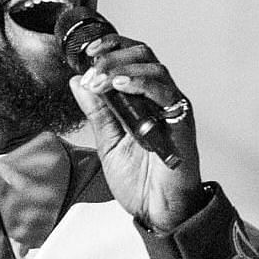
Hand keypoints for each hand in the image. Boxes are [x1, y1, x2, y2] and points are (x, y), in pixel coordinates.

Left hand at [67, 35, 204, 230]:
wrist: (157, 211)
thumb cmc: (138, 180)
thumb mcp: (107, 142)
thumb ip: (97, 112)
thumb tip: (78, 81)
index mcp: (142, 100)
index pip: (131, 59)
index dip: (111, 48)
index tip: (87, 52)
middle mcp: (159, 99)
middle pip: (144, 55)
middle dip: (114, 53)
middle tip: (92, 64)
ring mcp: (171, 108)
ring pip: (154, 67)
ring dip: (123, 66)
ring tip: (100, 77)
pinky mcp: (181, 121)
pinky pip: (165, 92)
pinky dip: (141, 83)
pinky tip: (120, 85)